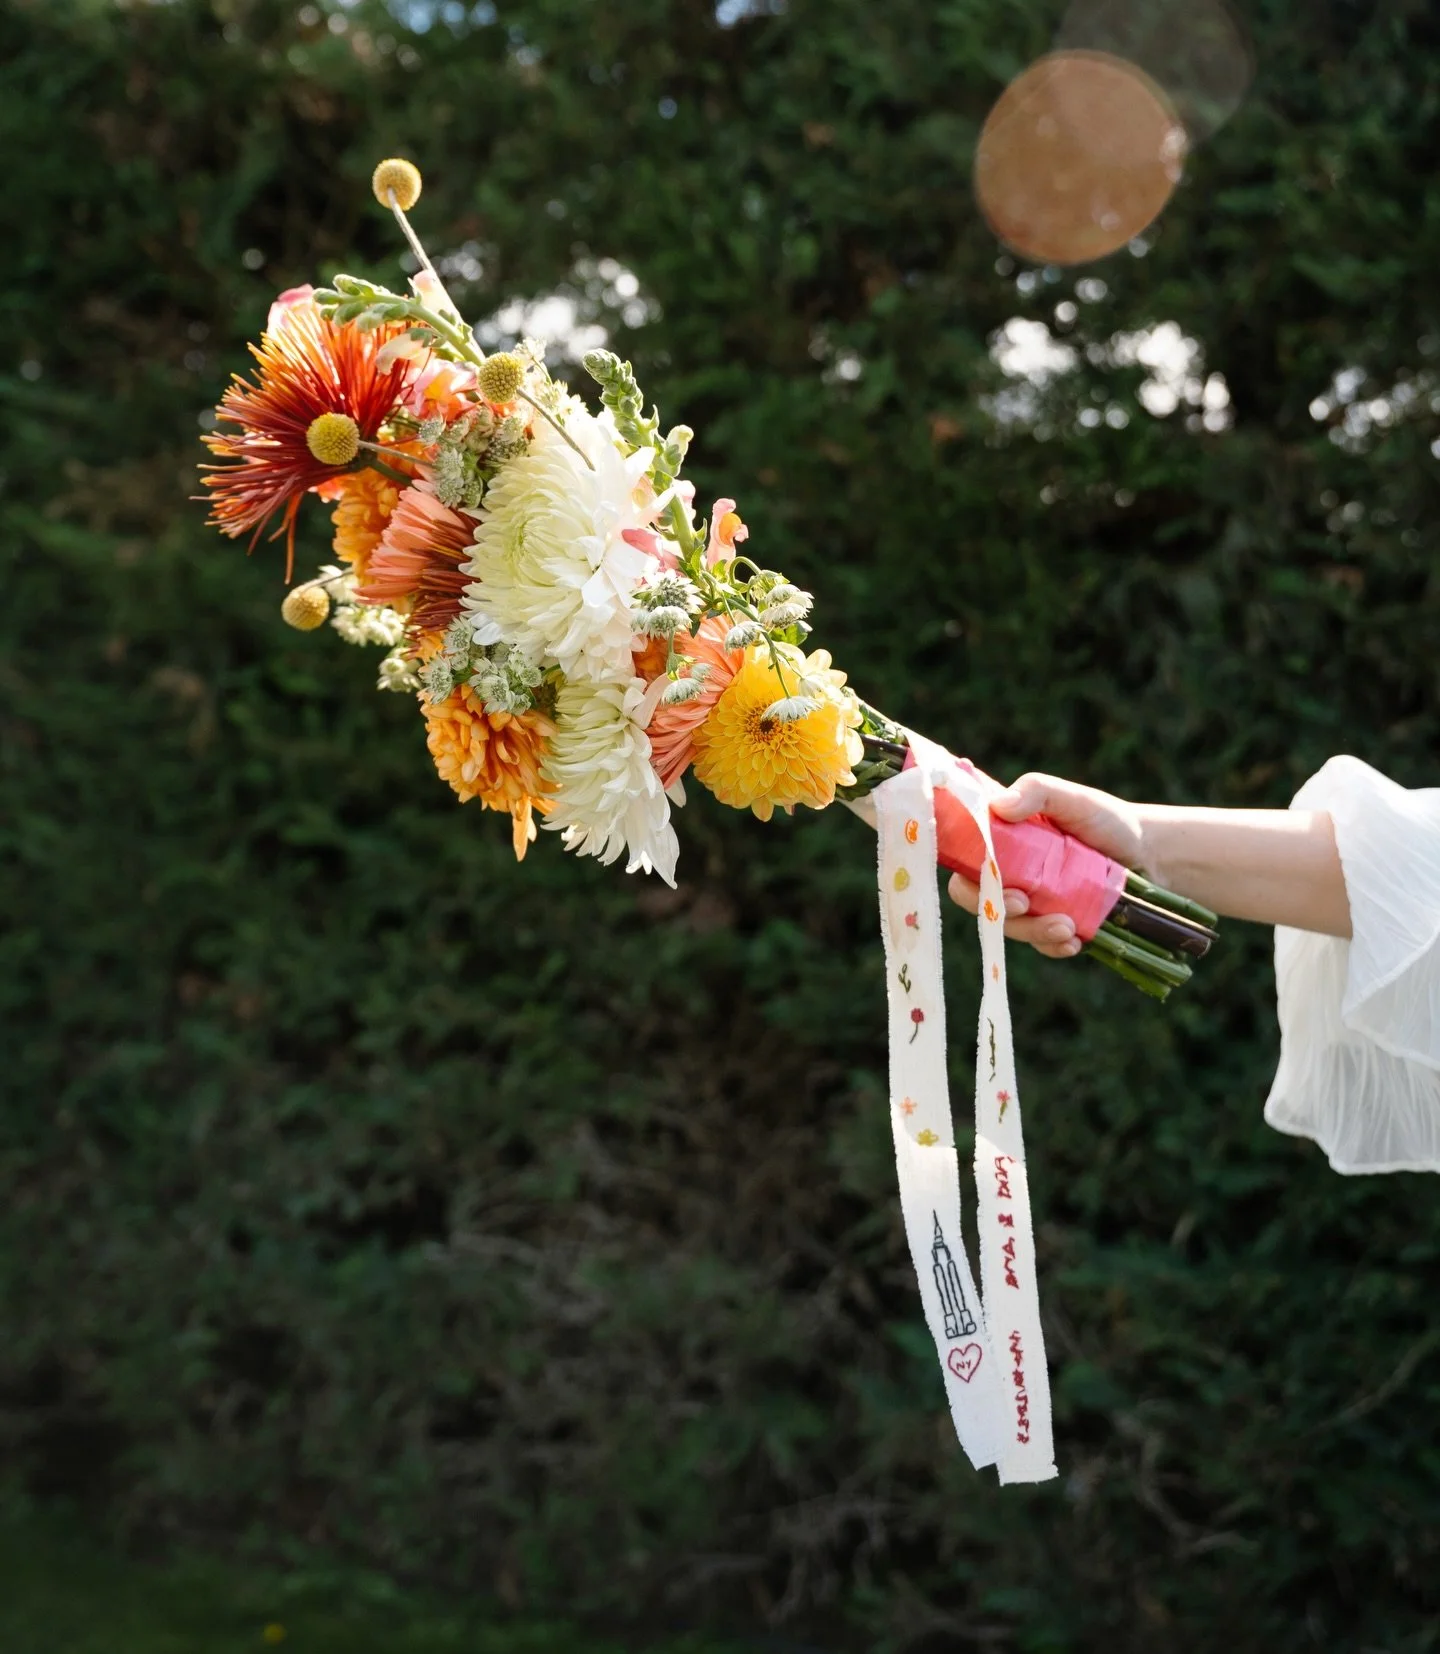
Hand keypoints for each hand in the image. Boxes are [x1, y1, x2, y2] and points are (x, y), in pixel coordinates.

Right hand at [946, 772, 1146, 958]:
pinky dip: (1054, 945)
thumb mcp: (1071, 798)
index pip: (963, 861)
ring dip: (1033, 931)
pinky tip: (1075, 941)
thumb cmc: (1104, 819)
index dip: (966, 876)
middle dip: (996, 909)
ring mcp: (1030, 902)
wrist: (1148, 854)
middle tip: (1024, 904)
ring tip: (1068, 927)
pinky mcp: (1052, 925)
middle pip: (978, 901)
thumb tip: (999, 806)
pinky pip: (1041, 944)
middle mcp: (1007, 873)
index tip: (989, 878)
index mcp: (999, 841)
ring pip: (1011, 927)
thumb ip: (1035, 791)